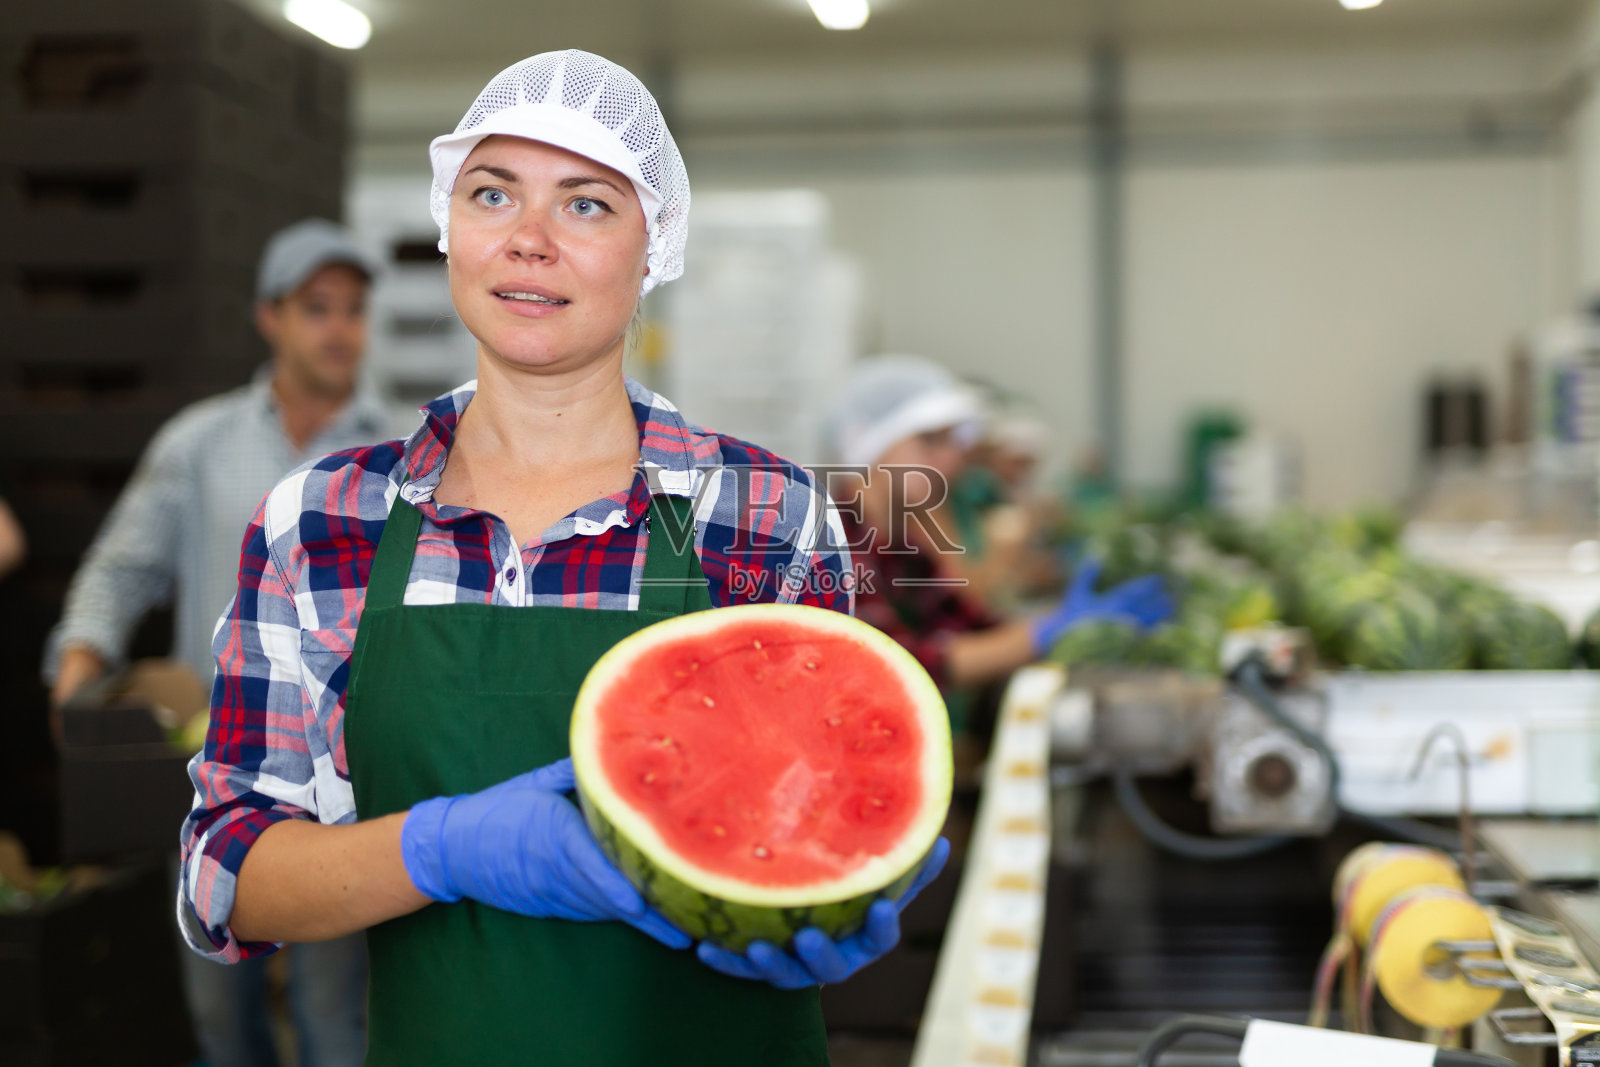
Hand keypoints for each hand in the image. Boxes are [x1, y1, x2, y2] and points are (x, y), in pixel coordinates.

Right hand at [400, 758, 689, 948]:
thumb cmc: (496, 810)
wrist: (453, 849)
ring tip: (680, 928)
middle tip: (688, 925)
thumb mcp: (536, 783)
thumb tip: (614, 752)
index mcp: (552, 832)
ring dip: (639, 920)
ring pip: (601, 907)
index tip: (639, 903)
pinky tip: (649, 918)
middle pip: (605, 894)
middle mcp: (555, 868)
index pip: (587, 862)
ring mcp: (552, 892)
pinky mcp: (551, 904)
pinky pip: (590, 910)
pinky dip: (618, 914)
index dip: (614, 884)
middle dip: (645, 912)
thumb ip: (577, 773)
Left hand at [696, 837, 950, 988]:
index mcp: (864, 938)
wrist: (802, 918)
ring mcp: (797, 968)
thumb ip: (905, 864)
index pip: (882, 937)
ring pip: (786, 975)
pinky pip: (742, 971)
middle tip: (809, 937)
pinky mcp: (760, 970)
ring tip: (755, 946)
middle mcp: (833, 958)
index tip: (880, 909)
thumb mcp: (877, 880)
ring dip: (770, 964)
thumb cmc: (849, 893)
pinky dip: (726, 961)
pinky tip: (705, 948)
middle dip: (821, 955)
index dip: (883, 926)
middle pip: (833, 967)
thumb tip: (944, 840)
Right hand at [1031, 558, 1173, 653]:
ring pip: (1147, 620)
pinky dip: (1153, 630)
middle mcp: (1121, 616)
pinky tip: (1161, 627)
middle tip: (1174, 593)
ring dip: (1161, 614)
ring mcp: (1123, 630)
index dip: (1148, 584)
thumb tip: (1096, 556)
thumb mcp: (1077, 592)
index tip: (1159, 579)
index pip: (1135, 591)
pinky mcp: (1122, 643)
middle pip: (1146, 606)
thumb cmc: (1071, 615)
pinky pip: (1142, 635)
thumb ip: (1087, 575)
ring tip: (1172, 608)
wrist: (1066, 640)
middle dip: (1160, 599)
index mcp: (1111, 602)